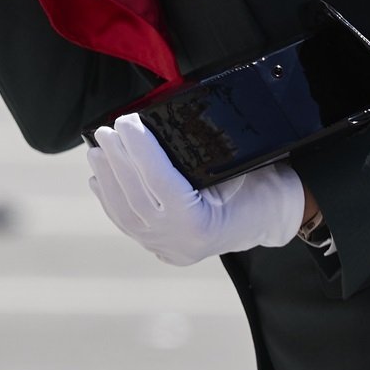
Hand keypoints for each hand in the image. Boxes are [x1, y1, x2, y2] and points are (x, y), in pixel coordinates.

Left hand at [86, 113, 304, 265]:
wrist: (273, 216)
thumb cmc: (261, 185)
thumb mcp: (239, 164)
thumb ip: (199, 151)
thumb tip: (157, 119)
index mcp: (203, 226)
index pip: (160, 183)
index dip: (139, 151)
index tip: (125, 123)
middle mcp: (182, 244)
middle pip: (136, 199)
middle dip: (117, 162)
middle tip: (105, 131)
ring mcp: (169, 250)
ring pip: (126, 216)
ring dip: (107, 180)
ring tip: (96, 150)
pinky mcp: (162, 248)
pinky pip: (128, 224)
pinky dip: (110, 199)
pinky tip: (99, 178)